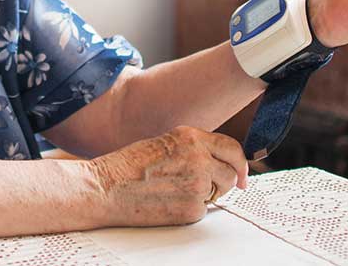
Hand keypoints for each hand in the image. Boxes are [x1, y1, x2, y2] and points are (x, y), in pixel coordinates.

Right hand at [87, 126, 248, 226]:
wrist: (106, 187)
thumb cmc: (127, 166)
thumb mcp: (163, 143)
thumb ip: (192, 149)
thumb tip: (216, 162)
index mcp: (190, 137)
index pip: (231, 147)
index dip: (240, 163)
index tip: (241, 174)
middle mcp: (198, 157)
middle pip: (230, 173)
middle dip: (223, 182)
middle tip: (208, 187)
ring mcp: (197, 183)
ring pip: (218, 193)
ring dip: (206, 195)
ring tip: (175, 191)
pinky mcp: (192, 207)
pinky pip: (203, 210)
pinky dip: (190, 209)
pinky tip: (168, 203)